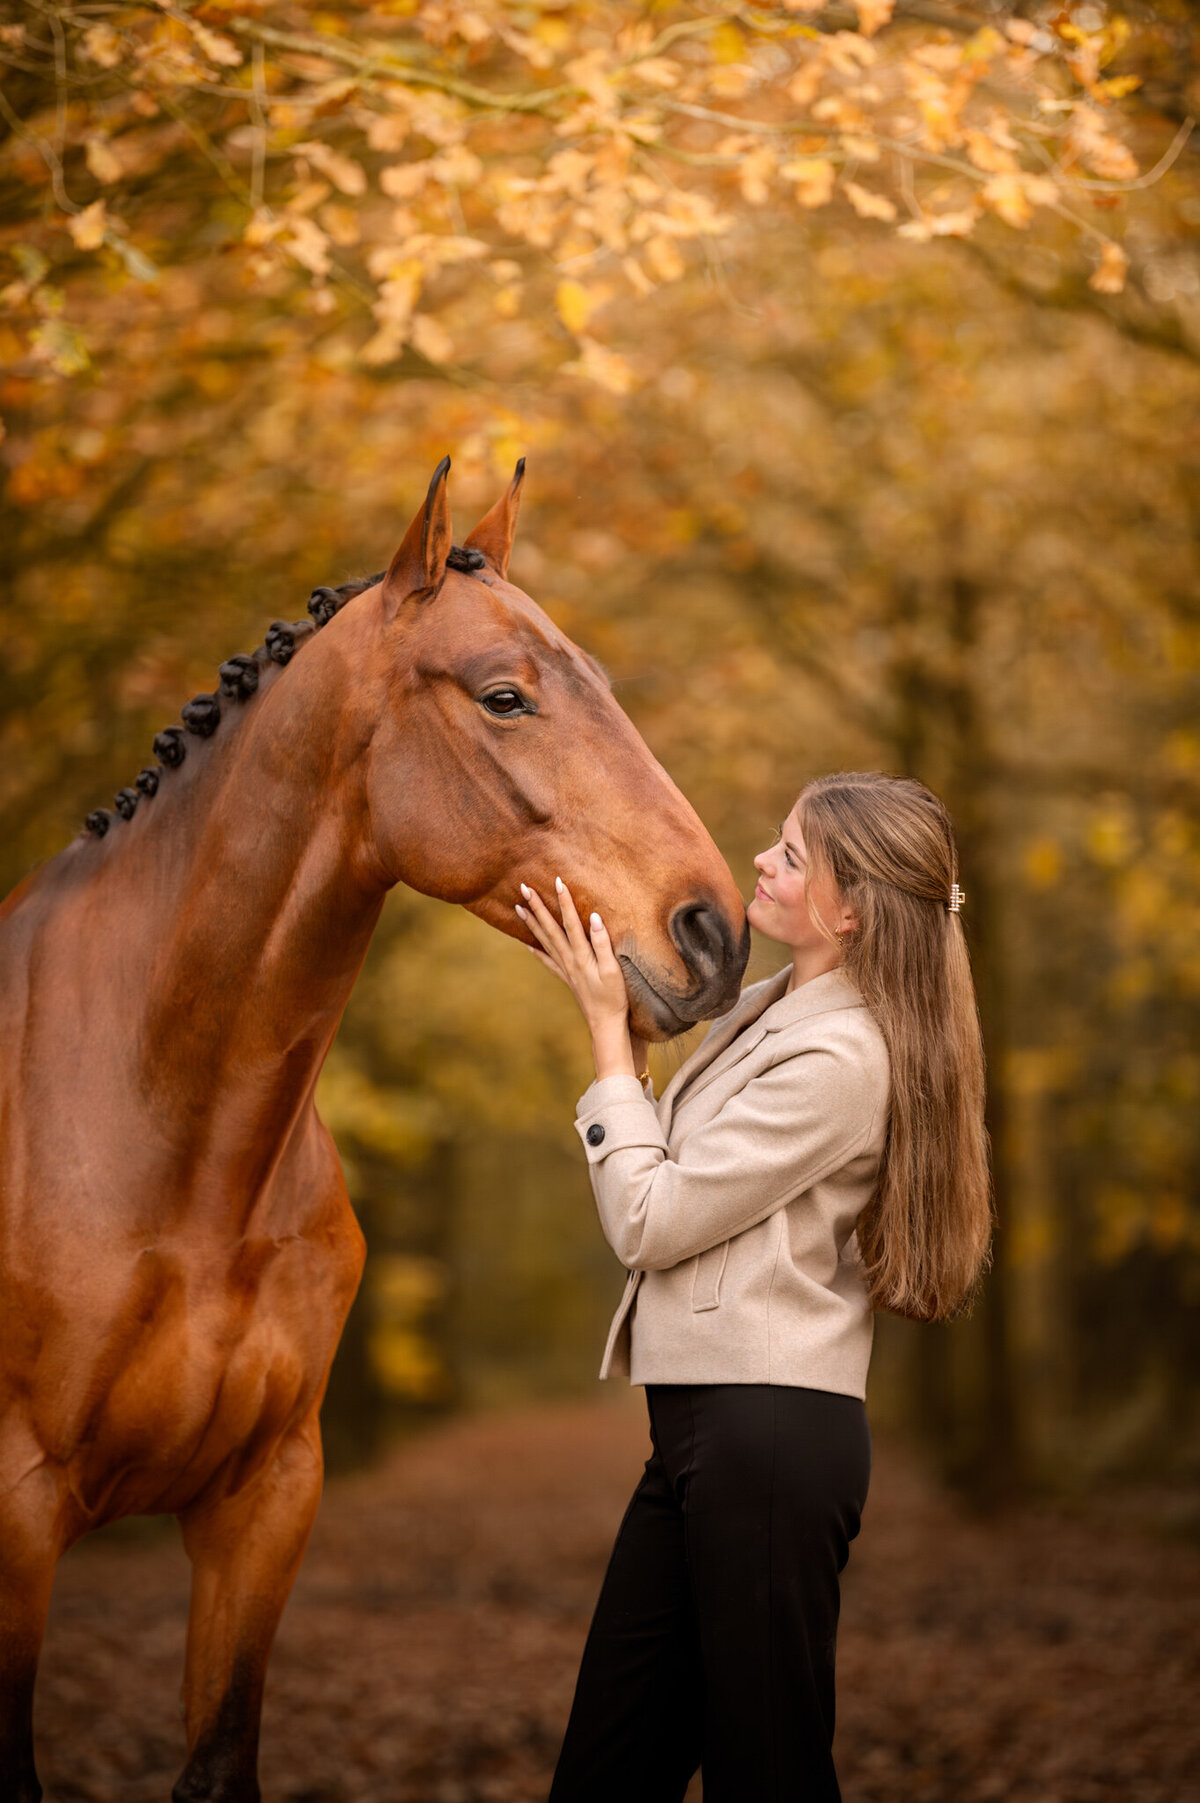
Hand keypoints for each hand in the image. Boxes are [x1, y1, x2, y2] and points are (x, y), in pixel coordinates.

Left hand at [516, 879, 647, 1080]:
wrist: (605, 1025)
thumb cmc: (614, 999)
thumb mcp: (614, 970)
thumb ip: (603, 943)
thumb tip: (594, 917)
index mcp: (581, 955)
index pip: (570, 922)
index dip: (563, 901)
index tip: (556, 881)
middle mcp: (569, 960)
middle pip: (550, 928)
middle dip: (537, 906)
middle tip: (523, 887)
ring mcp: (565, 969)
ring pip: (544, 941)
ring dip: (531, 923)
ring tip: (518, 907)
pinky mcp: (566, 978)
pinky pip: (546, 960)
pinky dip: (535, 949)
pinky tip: (527, 943)